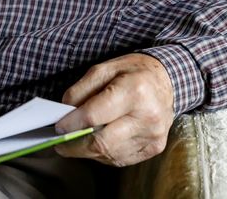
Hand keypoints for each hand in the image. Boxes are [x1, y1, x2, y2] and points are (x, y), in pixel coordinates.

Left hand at [54, 54, 174, 166]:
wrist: (168, 80)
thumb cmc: (133, 72)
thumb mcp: (104, 69)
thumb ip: (81, 91)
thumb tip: (64, 115)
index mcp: (134, 92)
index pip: (94, 116)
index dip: (71, 124)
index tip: (57, 127)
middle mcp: (147, 117)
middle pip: (101, 143)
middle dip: (75, 146)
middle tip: (60, 143)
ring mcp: (153, 135)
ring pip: (109, 154)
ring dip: (88, 150)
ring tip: (79, 140)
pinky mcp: (155, 147)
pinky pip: (120, 158)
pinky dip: (104, 153)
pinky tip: (100, 141)